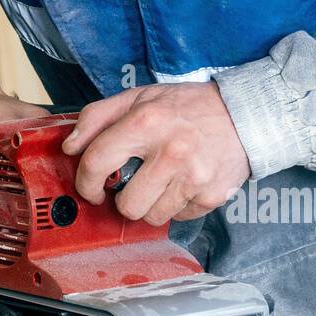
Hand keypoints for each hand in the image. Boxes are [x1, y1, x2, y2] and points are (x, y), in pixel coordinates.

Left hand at [62, 82, 250, 224]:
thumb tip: (70, 146)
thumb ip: (98, 117)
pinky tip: (184, 185)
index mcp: (147, 122)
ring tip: (160, 184)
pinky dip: (176, 206)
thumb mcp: (140, 97)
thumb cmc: (187, 107)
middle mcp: (171, 152)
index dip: (86, 181)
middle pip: (126, 204)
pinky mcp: (211, 196)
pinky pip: (178, 217)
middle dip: (123, 200)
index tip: (91, 188)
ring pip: (152, 217)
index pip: (98, 161)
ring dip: (150, 205)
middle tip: (131, 187)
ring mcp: (194, 178)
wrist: (245, 116)